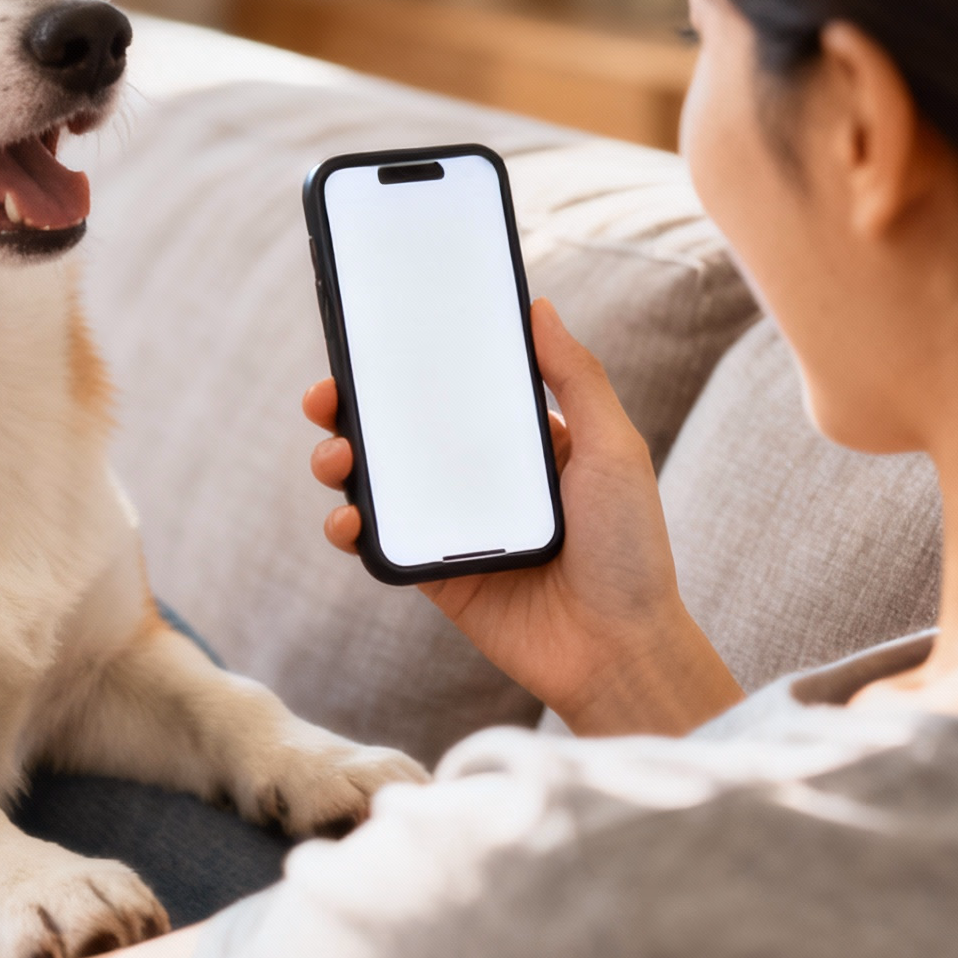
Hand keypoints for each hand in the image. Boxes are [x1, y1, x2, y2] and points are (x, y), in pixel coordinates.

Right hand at [303, 299, 741, 735]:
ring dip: (341, 461)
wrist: (619, 650)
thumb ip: (577, 377)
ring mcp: (454, 528)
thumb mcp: (614, 448)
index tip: (372, 339)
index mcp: (524, 443)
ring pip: (380, 483)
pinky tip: (347, 519)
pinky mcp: (435, 576)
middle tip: (327, 395)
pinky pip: (380, 543)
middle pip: (403, 431)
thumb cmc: (630, 548)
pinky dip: (350, 528)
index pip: (457, 389)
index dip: (411, 363)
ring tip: (335, 458)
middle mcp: (483, 480)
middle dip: (353, 408)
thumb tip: (538, 306)